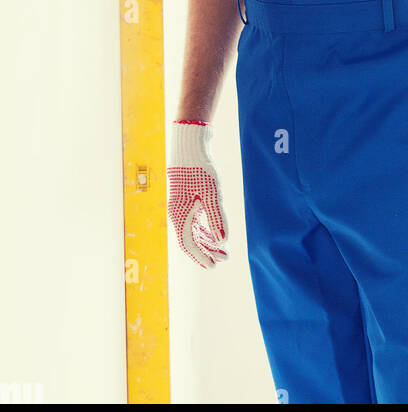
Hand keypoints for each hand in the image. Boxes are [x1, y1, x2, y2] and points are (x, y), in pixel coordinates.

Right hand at [167, 122, 227, 268]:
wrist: (190, 146)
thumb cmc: (200, 169)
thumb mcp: (212, 194)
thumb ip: (217, 218)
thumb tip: (223, 242)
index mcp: (180, 214)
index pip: (189, 243)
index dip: (201, 256)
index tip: (214, 265)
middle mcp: (178, 213)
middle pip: (191, 240)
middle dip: (207, 251)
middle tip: (224, 259)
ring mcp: (183, 207)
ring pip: (194, 232)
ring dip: (208, 242)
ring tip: (224, 251)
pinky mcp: (188, 200)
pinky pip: (195, 222)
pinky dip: (205, 230)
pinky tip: (215, 236)